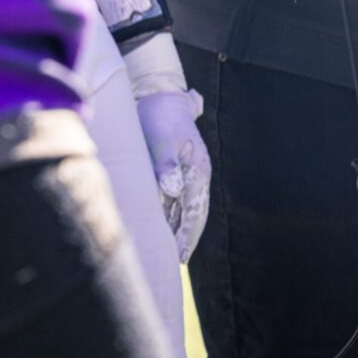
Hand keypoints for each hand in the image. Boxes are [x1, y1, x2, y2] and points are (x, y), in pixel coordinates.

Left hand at [134, 89, 210, 261]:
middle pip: (195, 213)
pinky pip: (177, 199)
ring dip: (179, 228)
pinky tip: (165, 226)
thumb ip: (167, 166)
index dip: (188, 234)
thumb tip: (174, 190)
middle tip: (178, 261)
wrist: (159, 96)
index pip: (194, 211)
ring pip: (186, 208)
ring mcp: (189, 172)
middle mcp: (197, 174)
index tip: (181, 256)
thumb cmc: (159, 117)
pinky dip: (173, 215)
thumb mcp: (161, 141)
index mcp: (198, 170)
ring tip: (172, 251)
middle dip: (187, 237)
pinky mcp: (178, 169)